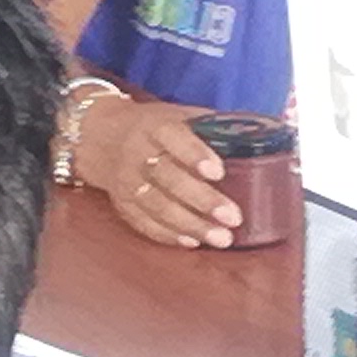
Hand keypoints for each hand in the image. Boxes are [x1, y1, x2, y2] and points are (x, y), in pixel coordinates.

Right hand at [75, 88, 241, 249]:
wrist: (99, 136)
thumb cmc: (152, 125)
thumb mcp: (177, 114)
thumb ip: (210, 125)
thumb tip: (257, 135)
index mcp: (156, 126)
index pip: (174, 138)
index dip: (195, 155)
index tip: (219, 172)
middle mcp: (138, 153)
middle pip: (169, 179)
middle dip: (202, 200)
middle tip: (232, 218)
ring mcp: (127, 181)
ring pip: (157, 206)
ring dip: (190, 225)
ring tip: (220, 238)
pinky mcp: (122, 203)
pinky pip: (143, 222)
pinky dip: (168, 235)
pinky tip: (191, 242)